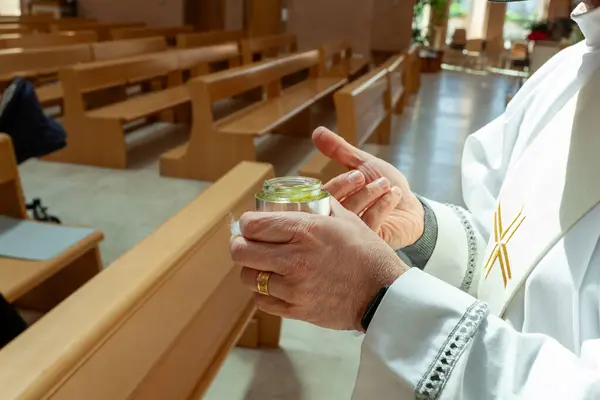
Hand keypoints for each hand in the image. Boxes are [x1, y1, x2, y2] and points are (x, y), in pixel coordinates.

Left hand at [230, 199, 407, 331]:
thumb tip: (307, 194)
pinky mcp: (296, 309)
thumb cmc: (367, 253)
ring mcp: (294, 287)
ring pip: (248, 278)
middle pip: (241, 252)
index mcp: (305, 230)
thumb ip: (321, 205)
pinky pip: (262, 301)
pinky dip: (263, 292)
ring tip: (261, 265)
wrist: (383, 293)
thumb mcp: (346, 219)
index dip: (245, 224)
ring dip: (251, 269)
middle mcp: (294, 258)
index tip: (249, 225)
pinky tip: (273, 284)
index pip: (252, 225)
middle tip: (245, 244)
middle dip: (239, 245)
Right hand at [314, 127, 424, 249]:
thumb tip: (317, 131)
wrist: (411, 208)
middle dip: (350, 189)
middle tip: (364, 177)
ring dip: (369, 195)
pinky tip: (393, 195)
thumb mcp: (363, 164)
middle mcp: (338, 221)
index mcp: (333, 202)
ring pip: (350, 216)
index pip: (322, 196)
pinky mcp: (369, 241)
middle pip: (331, 208)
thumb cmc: (386, 186)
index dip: (337, 183)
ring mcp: (352, 234)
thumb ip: (340, 150)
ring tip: (385, 185)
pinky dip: (382, 206)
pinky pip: (369, 225)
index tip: (356, 173)